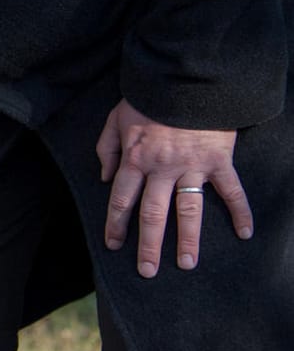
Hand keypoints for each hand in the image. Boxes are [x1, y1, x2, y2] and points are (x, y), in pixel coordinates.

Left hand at [96, 98, 253, 277]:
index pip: (122, 200)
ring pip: (188, 209)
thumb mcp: (115, 119)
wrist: (185, 79)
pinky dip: (241, 212)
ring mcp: (192, 166)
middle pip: (152, 214)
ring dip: (188, 239)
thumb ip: (106, 149)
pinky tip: (245, 234)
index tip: (114, 246)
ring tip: (186, 265)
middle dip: (148, 245)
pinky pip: (232, 190)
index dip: (116, 225)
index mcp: (134, 159)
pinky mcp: (219, 160)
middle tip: (147, 272)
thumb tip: (104, 178)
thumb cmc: (148, 99)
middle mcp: (161, 168)